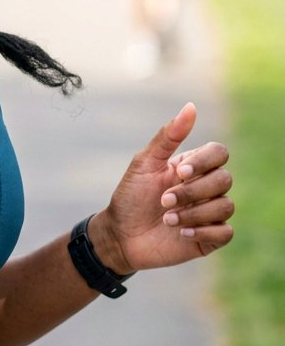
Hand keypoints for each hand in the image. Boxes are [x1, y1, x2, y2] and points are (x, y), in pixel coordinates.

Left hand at [91, 102, 233, 274]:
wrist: (120, 236)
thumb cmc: (130, 197)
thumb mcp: (145, 164)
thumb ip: (168, 137)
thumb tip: (191, 107)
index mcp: (193, 167)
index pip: (219, 153)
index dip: (205, 161)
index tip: (180, 172)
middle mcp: (205, 188)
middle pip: (225, 179)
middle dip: (192, 191)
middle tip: (164, 200)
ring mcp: (209, 213)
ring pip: (226, 206)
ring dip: (194, 213)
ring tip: (167, 219)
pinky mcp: (210, 238)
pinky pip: (226, 231)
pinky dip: (204, 231)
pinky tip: (181, 233)